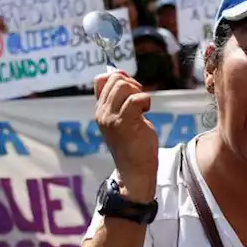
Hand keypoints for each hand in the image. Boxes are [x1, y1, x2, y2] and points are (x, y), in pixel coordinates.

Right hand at [93, 71, 157, 202]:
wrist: (134, 170)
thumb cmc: (132, 145)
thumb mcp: (122, 120)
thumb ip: (120, 101)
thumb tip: (121, 75)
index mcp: (100, 111)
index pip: (101, 80)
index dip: (118, 77)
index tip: (131, 89)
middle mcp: (102, 113)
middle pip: (114, 79)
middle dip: (132, 83)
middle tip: (140, 100)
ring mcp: (112, 117)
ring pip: (123, 85)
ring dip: (139, 92)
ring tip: (143, 107)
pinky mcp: (125, 122)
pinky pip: (135, 99)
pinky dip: (145, 100)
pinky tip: (146, 112)